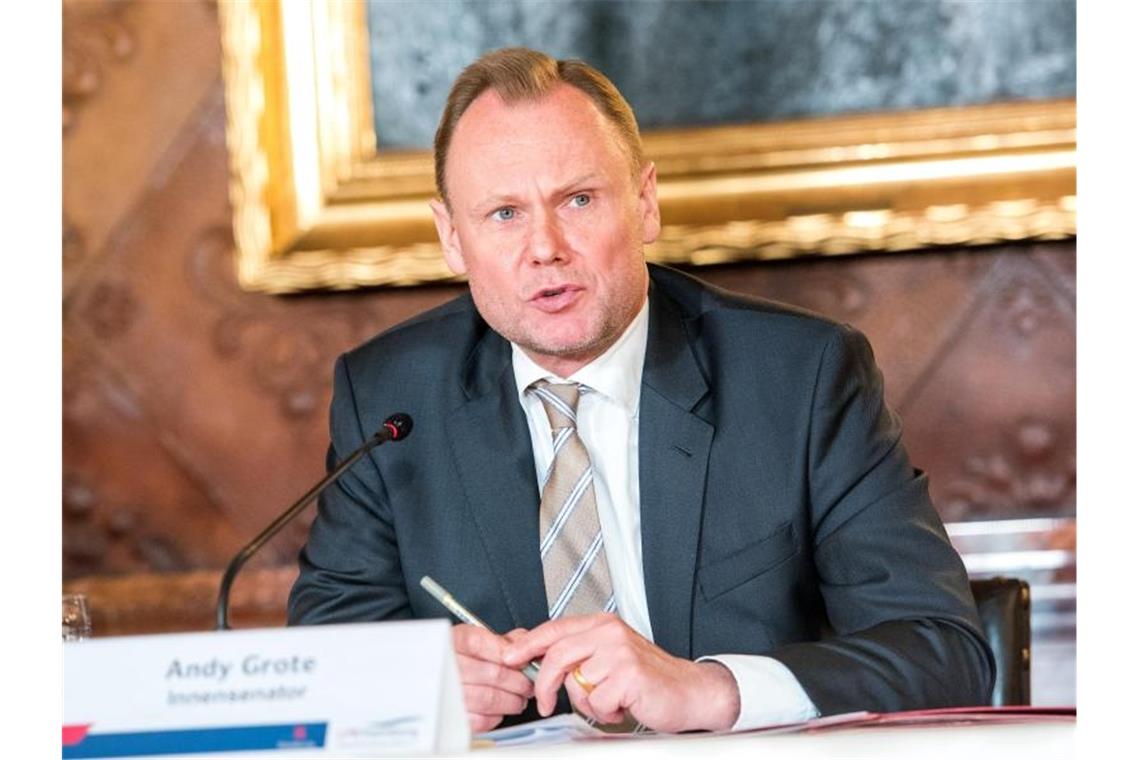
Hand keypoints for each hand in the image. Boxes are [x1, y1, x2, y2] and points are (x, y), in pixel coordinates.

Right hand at [451, 624, 534, 732]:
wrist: (430, 676)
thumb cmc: (458, 658)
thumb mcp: (477, 638)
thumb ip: (503, 640)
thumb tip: (527, 646)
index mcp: (453, 641)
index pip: (482, 644)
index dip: (509, 654)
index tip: (523, 661)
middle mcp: (447, 666)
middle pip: (493, 673)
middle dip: (519, 681)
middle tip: (528, 683)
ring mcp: (446, 693)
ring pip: (490, 699)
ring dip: (512, 701)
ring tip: (518, 698)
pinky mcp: (451, 717)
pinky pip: (481, 720)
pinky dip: (496, 716)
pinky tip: (498, 709)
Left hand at [501, 613, 739, 732]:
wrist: (691, 691)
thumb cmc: (649, 678)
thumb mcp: (609, 657)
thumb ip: (577, 652)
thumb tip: (534, 653)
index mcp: (603, 625)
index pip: (555, 629)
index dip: (527, 643)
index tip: (508, 656)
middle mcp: (610, 633)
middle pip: (557, 655)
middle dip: (546, 685)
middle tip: (544, 703)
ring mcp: (619, 652)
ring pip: (576, 683)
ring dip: (589, 703)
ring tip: (610, 701)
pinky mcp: (628, 675)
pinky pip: (596, 701)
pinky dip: (607, 713)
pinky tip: (623, 706)